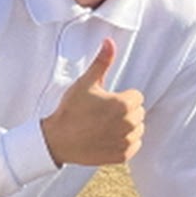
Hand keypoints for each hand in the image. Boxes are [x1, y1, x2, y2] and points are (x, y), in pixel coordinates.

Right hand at [40, 39, 143, 166]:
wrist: (57, 140)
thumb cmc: (70, 110)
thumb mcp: (85, 83)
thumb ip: (102, 63)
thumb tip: (109, 41)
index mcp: (124, 104)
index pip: (137, 97)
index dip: (120, 98)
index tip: (103, 103)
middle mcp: (129, 123)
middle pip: (138, 112)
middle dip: (124, 112)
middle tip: (101, 115)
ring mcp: (126, 141)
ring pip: (137, 129)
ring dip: (125, 127)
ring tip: (103, 128)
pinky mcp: (123, 155)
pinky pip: (134, 145)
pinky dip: (123, 142)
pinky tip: (106, 139)